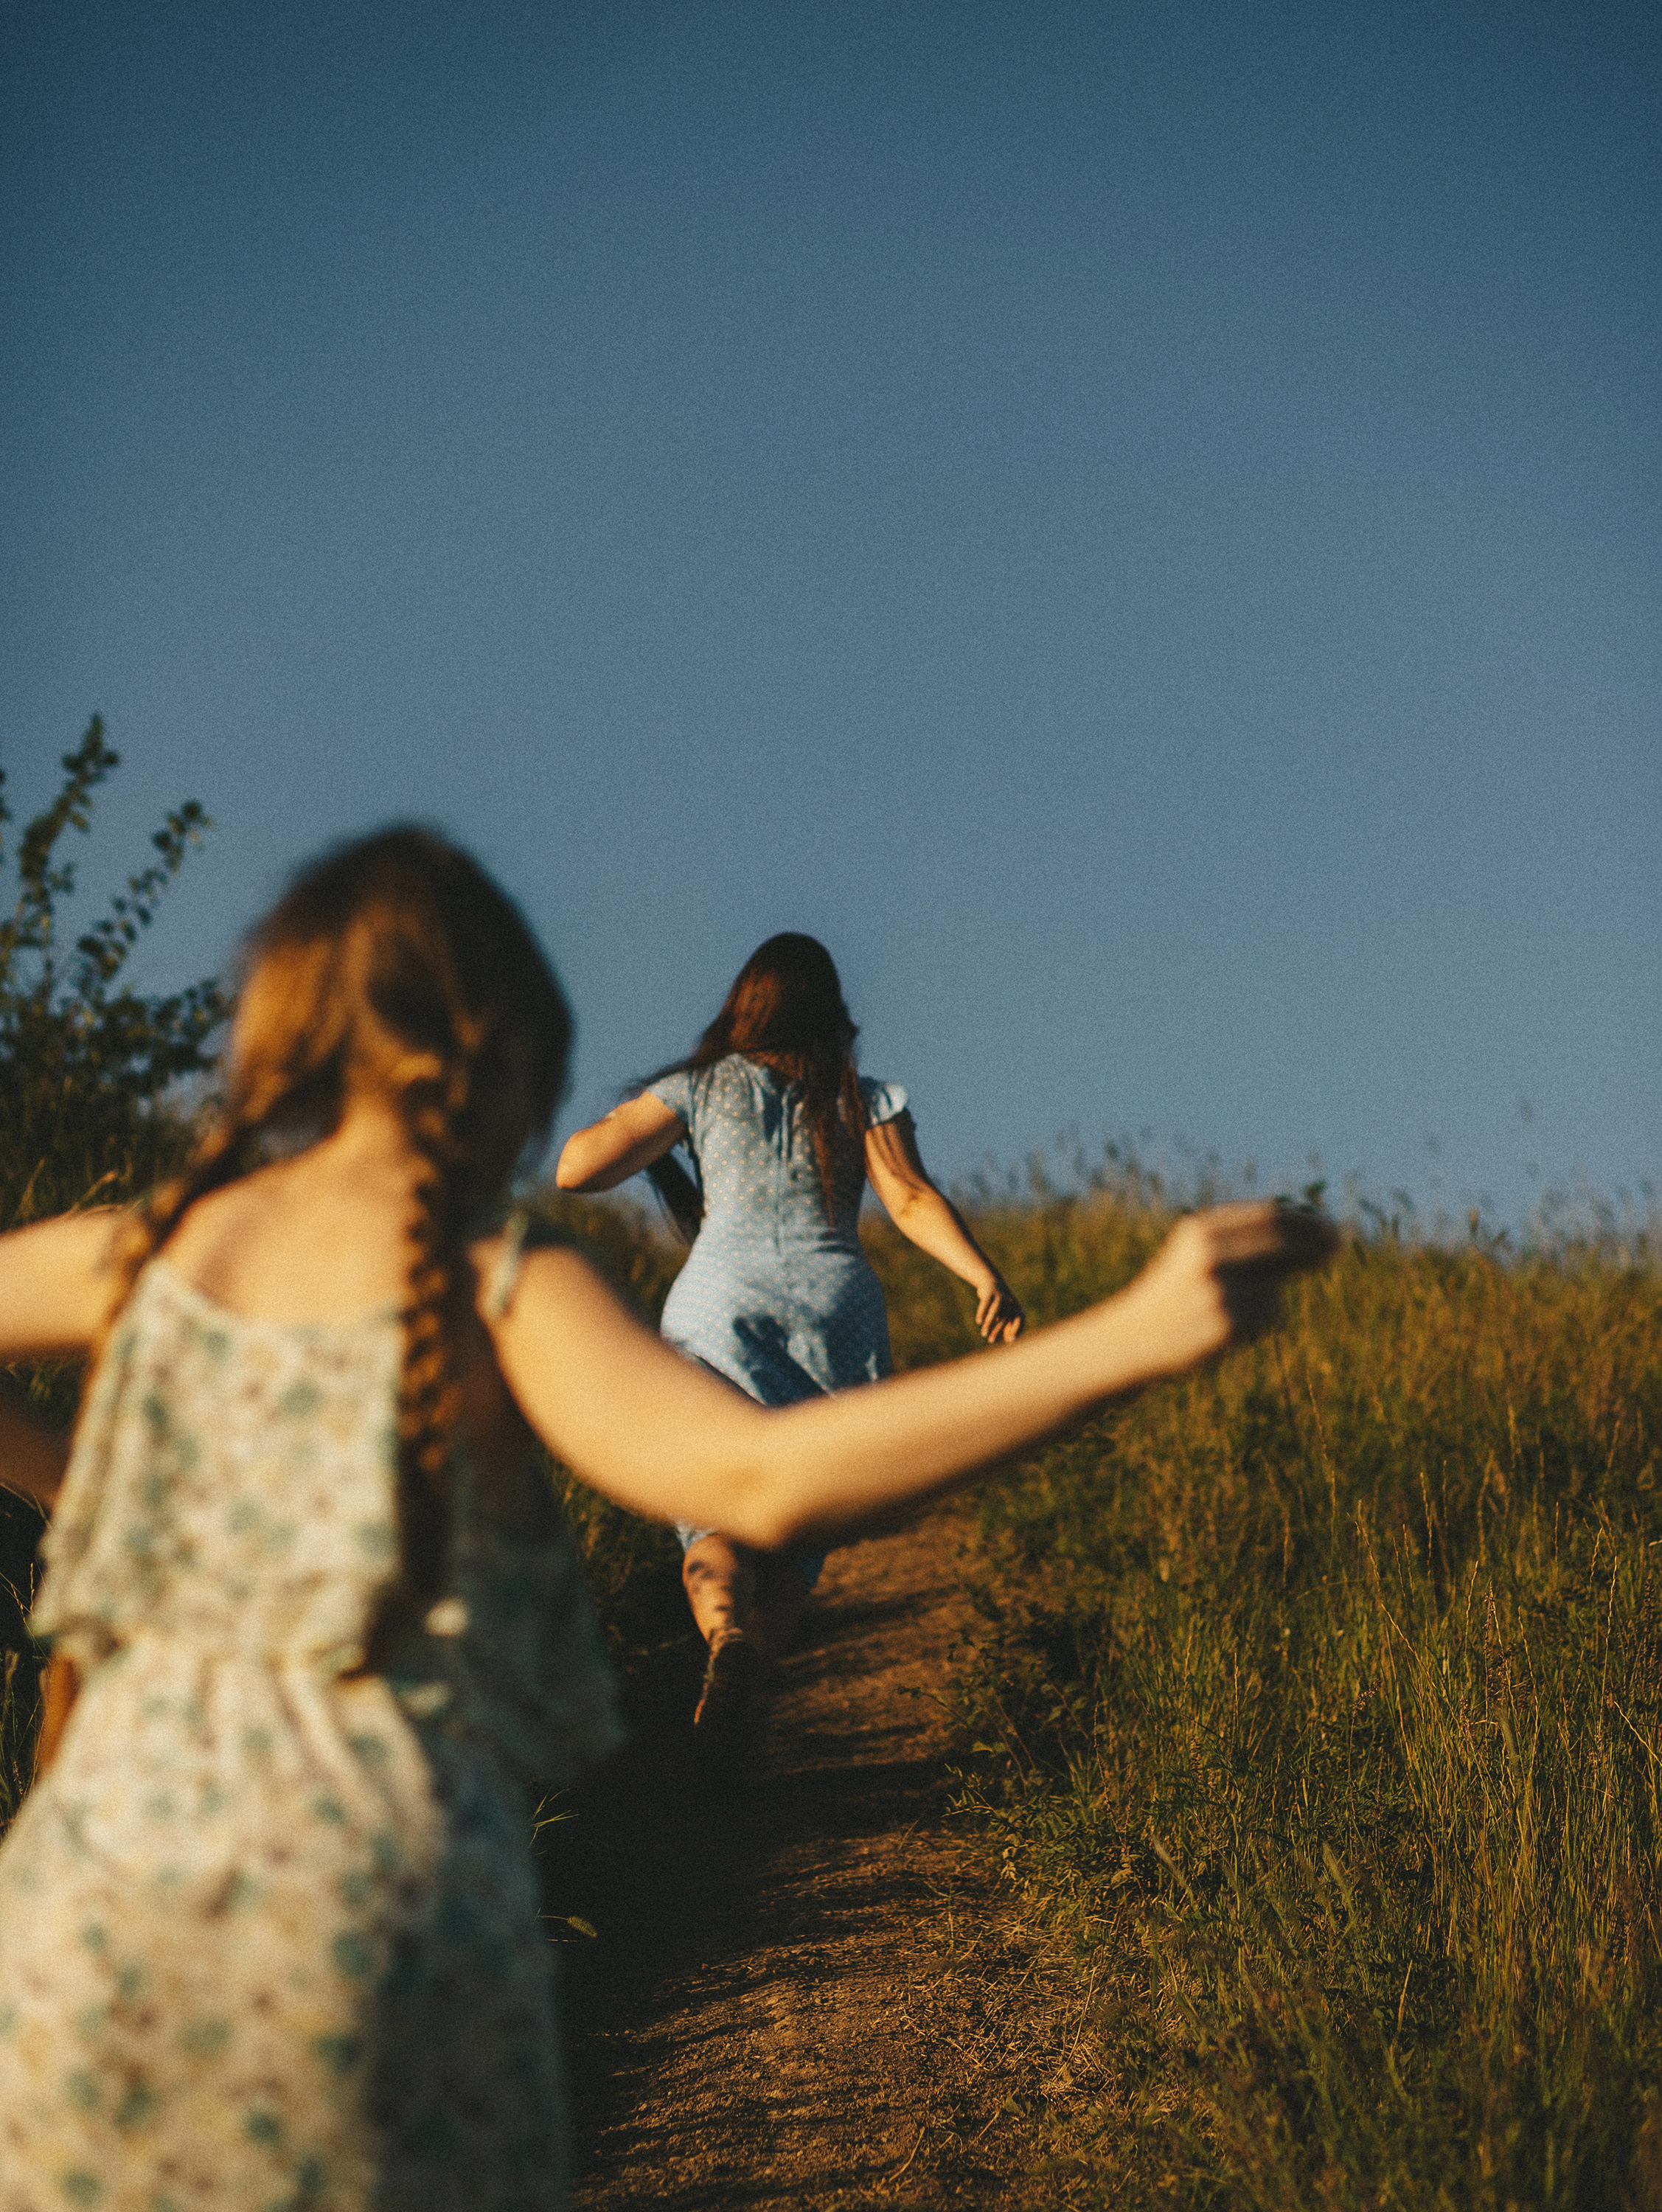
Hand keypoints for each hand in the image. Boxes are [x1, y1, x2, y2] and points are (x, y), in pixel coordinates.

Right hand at [975, 1276, 1024, 1344]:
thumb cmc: (1000, 1302)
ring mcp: (999, 1296)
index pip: (1020, 1319)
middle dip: (998, 1331)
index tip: (1010, 1340)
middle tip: (991, 1341)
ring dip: (989, 1324)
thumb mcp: (1007, 1311)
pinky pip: (985, 1304)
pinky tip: (978, 1322)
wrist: (991, 1280)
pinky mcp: (989, 1293)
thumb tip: (1009, 1340)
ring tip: (983, 1334)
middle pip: (1005, 1319)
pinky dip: (982, 1313)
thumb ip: (1009, 1325)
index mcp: (1016, 1307)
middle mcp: (1010, 1302)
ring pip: (994, 1312)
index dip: (1017, 1329)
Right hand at [1120, 1202, 1336, 1374]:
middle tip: (1335, 1249)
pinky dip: (1258, 1324)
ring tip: (1229, 1313)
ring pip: (1276, 1288)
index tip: (1329, 1230)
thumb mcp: (1199, 1256)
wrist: (1132, 1339)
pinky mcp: (1226, 1322)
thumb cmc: (1175, 1295)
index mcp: (1201, 1231)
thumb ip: (1244, 1242)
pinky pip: (1268, 1317)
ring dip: (1269, 1300)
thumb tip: (1310, 1235)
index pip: (1269, 1216)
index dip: (1305, 1222)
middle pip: (1282, 1242)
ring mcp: (1218, 1288)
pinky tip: (1224, 1331)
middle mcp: (1209, 1254)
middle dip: (1313, 1245)